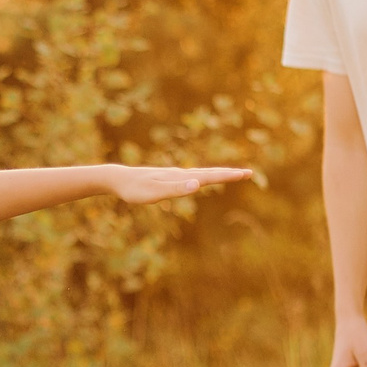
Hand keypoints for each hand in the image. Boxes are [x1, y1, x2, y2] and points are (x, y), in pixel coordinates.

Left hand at [106, 165, 256, 204]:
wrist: (118, 179)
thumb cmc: (135, 189)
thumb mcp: (154, 193)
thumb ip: (175, 189)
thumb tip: (197, 184)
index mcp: (181, 177)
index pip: (210, 176)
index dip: (228, 176)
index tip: (246, 173)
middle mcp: (180, 174)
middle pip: (210, 173)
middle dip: (229, 174)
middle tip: (248, 173)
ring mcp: (175, 176)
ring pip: (201, 174)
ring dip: (218, 175)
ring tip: (231, 175)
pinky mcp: (168, 179)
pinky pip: (191, 178)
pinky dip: (203, 178)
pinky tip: (201, 181)